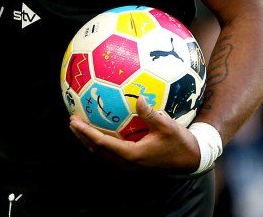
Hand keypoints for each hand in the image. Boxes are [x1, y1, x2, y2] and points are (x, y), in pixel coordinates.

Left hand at [68, 97, 200, 173]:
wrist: (191, 159)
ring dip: (89, 140)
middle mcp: (127, 162)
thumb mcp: (167, 126)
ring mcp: (129, 164)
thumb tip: (139, 98)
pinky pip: (111, 152)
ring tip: (79, 127)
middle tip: (72, 121)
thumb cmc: (180, 143)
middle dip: (82, 136)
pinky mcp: (133, 161)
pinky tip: (100, 129)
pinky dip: (100, 141)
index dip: (86, 132)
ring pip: (103, 153)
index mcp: (132, 155)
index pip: (102, 143)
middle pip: (98, 150)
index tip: (75, 122)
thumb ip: (151, 114)